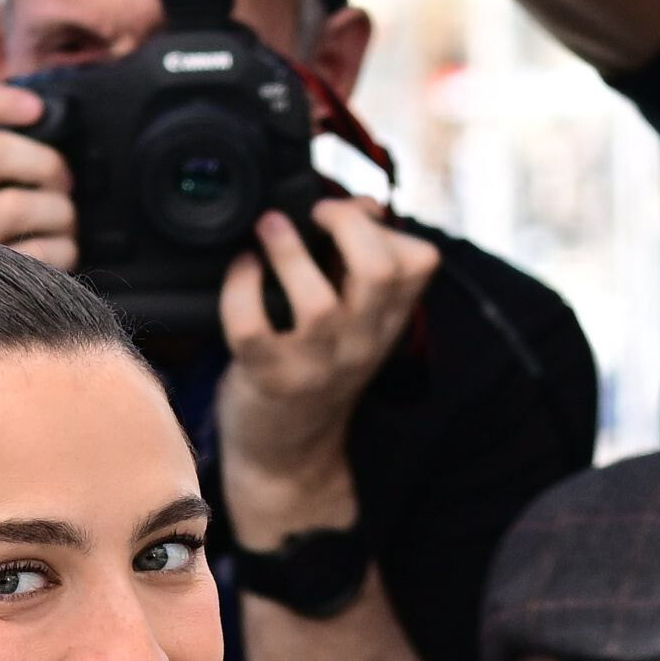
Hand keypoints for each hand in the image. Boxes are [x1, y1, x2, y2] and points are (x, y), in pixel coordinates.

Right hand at [0, 85, 75, 269]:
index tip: (39, 109)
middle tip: (66, 182)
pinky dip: (64, 250)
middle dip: (44, 162)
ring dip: (60, 211)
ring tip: (66, 222)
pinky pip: (34, 254)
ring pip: (14, 205)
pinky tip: (62, 252)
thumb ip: (10, 153)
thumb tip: (53, 118)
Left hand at [214, 201, 441, 546]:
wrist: (287, 457)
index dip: (383, 226)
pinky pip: (252, 327)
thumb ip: (360, 263)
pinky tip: (240, 271)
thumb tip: (365, 203)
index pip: (419, 262)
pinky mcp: (268, 378)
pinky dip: (240, 289)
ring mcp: (316, 365)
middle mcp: (360, 343)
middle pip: (379, 272)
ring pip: (319, 303)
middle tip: (311, 214)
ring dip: (287, 252)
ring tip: (265, 229)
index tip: (349, 214)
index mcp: (386, 323)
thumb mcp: (355, 322)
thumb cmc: (315, 372)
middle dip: (345, 226)